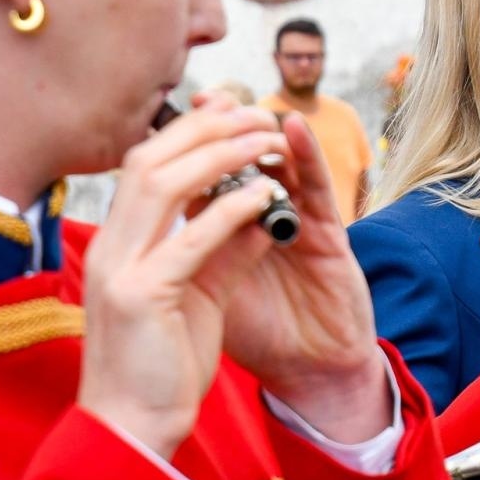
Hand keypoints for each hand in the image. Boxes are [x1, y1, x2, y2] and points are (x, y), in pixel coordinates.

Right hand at [79, 105, 292, 458]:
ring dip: (220, 156)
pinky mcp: (139, 298)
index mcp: (118, 245)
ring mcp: (118, 271)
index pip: (147, 166)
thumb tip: (259, 205)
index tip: (235, 112)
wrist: (134, 430)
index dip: (190, 132)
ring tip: (267, 141)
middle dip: (206, 128)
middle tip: (257, 113)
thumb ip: (225, 249)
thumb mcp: (202, 294)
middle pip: (151, 161)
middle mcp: (110, 249)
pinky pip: (189, 240)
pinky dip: (228, 211)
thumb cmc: (165, 364)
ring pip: (163, 185)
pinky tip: (264, 196)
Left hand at [197, 95, 391, 442]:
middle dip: (224, 129)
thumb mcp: (205, 293)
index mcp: (230, 235)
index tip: (165, 123)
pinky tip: (292, 129)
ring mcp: (301, 226)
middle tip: (208, 100)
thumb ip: (189, 253)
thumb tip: (147, 219)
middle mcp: (266, 222)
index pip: (205, 179)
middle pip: (244, 161)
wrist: (310, 379)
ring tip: (245, 104)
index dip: (187, 149)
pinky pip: (319, 189)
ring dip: (264, 131)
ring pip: (284, 164)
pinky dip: (308, 156)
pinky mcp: (331, 239)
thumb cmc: (260, 340)